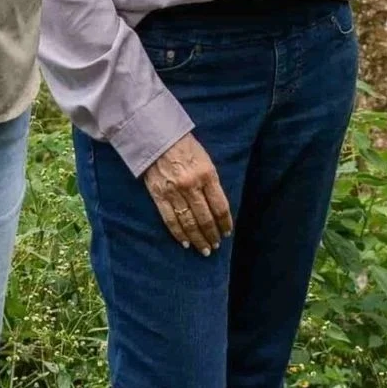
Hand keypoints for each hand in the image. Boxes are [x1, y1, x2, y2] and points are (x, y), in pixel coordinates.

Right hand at [143, 133, 232, 255]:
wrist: (159, 138)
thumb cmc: (186, 147)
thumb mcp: (206, 160)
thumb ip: (211, 182)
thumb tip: (218, 207)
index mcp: (207, 175)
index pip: (220, 206)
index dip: (225, 222)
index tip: (227, 232)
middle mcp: (192, 186)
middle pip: (205, 218)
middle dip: (212, 234)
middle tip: (216, 246)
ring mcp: (174, 193)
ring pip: (188, 223)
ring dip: (198, 238)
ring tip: (204, 249)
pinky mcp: (159, 197)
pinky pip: (170, 220)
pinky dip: (179, 234)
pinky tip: (185, 243)